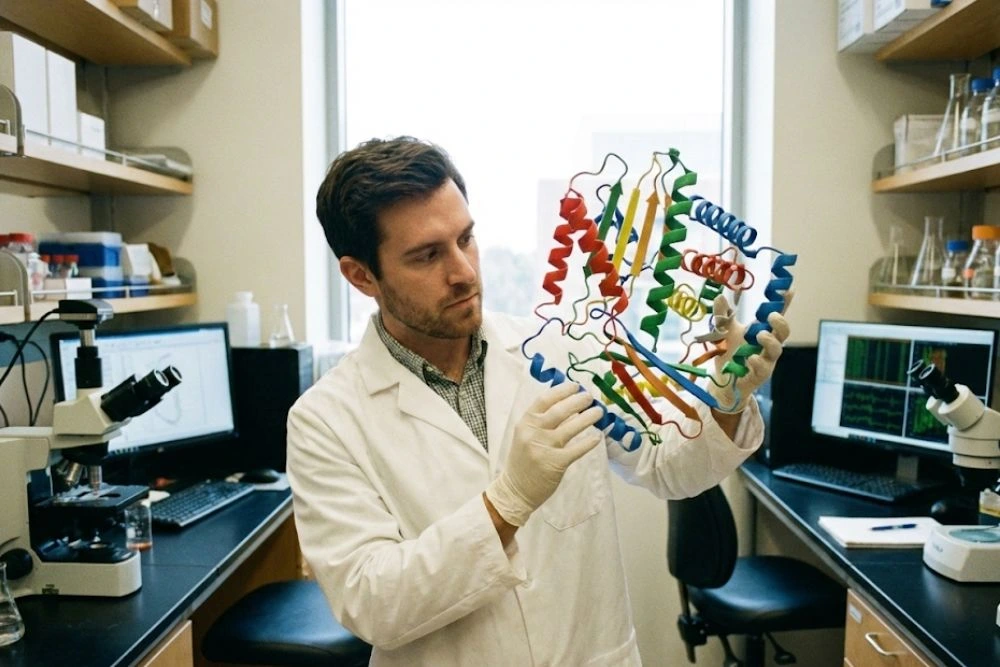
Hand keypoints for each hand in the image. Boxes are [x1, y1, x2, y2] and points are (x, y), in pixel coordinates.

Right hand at [485, 382, 603, 525]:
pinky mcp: (555, 463)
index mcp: (525, 423)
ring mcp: (544, 448)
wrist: (515, 490)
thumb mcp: (525, 436)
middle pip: (560, 411)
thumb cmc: (522, 461)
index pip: (544, 400)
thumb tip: (569, 406)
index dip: (562, 391)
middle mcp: (533, 433)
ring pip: (571, 428)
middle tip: (590, 397)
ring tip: (598, 412)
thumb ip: (541, 422)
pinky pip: (577, 449)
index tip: (575, 386)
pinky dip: (589, 442)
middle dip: (578, 401)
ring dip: (588, 418)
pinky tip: (597, 437)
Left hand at [708, 291, 792, 411]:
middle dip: (781, 322)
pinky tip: (749, 357)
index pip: (776, 315)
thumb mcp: (722, 332)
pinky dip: (758, 361)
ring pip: (777, 349)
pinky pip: (764, 368)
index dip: (784, 303)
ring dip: (770, 340)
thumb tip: (720, 296)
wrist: (722, 380)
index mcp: (761, 330)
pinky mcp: (760, 375)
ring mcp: (767, 360)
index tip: (789, 289)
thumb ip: (722, 315)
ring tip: (759, 335)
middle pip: (784, 332)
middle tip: (771, 315)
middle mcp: (768, 345)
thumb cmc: (727, 352)